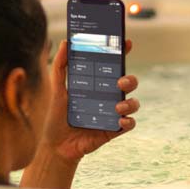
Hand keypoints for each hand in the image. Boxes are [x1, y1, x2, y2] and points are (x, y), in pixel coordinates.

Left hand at [40, 38, 139, 164]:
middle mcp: (108, 97)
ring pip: (133, 103)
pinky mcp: (114, 130)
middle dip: (130, 80)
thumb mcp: (57, 90)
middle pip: (129, 83)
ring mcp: (113, 114)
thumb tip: (65, 42)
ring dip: (130, 103)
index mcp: (98, 85)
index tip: (126, 43)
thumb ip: (60, 66)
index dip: (122, 53)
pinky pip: (129, 124)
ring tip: (117, 107)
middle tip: (120, 82)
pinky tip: (121, 120)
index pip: (114, 66)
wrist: (56, 146)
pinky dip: (129, 121)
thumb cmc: (58, 117)